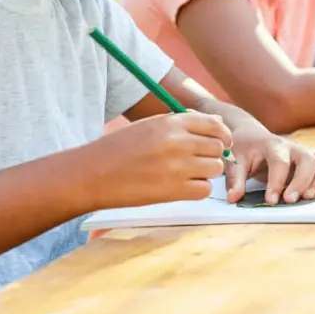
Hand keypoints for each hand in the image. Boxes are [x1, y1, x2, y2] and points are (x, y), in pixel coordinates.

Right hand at [87, 112, 235, 209]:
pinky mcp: (174, 191)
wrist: (91, 174)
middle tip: (198, 161)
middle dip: (212, 155)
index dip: (223, 134)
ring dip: (205, 172)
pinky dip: (197, 189)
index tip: (223, 141)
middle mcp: (178, 142)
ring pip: (215, 169)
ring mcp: (177, 167)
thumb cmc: (119, 149)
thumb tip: (217, 123)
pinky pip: (204, 189)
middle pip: (218, 148)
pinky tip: (182, 186)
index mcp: (172, 122)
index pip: (215, 124)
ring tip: (186, 174)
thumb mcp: (150, 126)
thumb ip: (183, 123)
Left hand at [225, 118, 314, 204]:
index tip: (271, 200)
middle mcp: (293, 148)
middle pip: (308, 159)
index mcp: (273, 146)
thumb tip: (234, 198)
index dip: (277, 182)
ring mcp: (305, 153)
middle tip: (291, 200)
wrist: (253, 137)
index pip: (279, 162)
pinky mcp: (313, 161)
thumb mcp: (235, 162)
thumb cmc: (244, 151)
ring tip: (310, 196)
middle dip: (302, 181)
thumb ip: (235, 179)